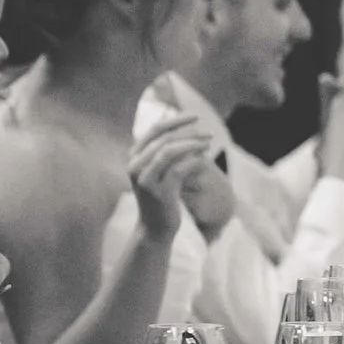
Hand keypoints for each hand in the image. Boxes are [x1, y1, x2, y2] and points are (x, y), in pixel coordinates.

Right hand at [129, 123, 220, 244]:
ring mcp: (145, 179)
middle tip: (209, 133)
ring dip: (192, 144)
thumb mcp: (163, 170)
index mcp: (134, 156)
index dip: (177, 120)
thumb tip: (191, 129)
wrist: (156, 227)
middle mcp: (135, 165)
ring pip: (169, 151)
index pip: (155, 129)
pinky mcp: (158, 192)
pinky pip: (178, 170)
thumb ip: (169, 150)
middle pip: (164, 138)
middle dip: (189, 132)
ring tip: (209, 143)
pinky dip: (194, 162)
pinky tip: (205, 160)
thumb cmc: (163, 195)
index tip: (196, 117)